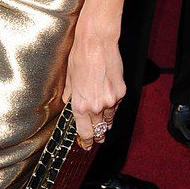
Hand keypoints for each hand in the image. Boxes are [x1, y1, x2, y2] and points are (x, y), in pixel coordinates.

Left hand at [62, 23, 124, 150]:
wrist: (96, 43)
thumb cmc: (80, 57)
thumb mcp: (69, 78)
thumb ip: (70, 95)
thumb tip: (68, 102)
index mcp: (80, 105)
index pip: (84, 131)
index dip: (86, 141)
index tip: (86, 145)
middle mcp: (96, 106)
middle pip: (99, 129)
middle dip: (98, 135)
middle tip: (98, 139)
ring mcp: (111, 100)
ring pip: (109, 119)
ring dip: (106, 122)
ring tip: (105, 125)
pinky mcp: (121, 92)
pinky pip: (117, 105)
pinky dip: (113, 106)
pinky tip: (110, 103)